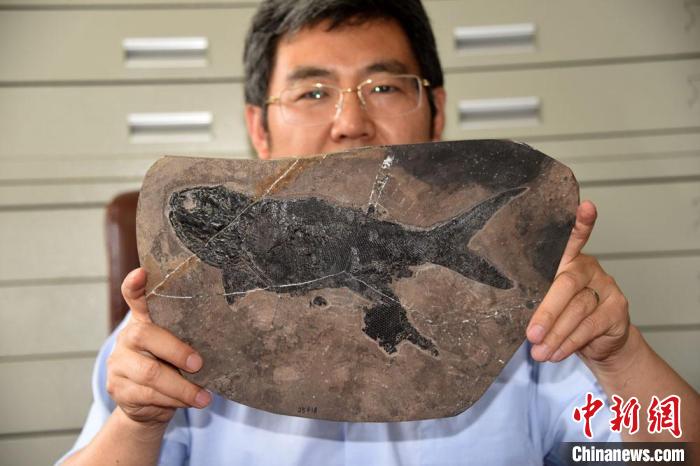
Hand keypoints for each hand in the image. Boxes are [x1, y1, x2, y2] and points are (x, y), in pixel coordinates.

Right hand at [106, 268, 210, 426]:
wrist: (145, 404)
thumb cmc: (169, 366)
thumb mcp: (179, 345)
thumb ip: (188, 333)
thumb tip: (225, 327)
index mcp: (143, 320)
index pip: (134, 297)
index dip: (135, 285)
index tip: (142, 273)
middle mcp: (127, 337)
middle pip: (146, 336)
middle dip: (177, 351)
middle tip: (199, 364)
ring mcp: (118, 363)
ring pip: (150, 373)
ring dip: (182, 387)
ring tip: (204, 397)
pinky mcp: (117, 388)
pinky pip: (148, 395)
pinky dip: (173, 401)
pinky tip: (188, 403)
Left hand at [526, 201, 631, 364]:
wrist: (599, 343)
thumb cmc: (563, 315)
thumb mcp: (547, 302)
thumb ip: (537, 300)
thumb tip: (510, 314)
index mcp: (568, 260)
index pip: (572, 239)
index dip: (579, 223)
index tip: (585, 207)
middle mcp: (588, 268)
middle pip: (566, 284)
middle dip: (546, 312)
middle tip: (531, 334)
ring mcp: (606, 287)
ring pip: (577, 310)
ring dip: (555, 334)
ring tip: (539, 352)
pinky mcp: (617, 309)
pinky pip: (589, 327)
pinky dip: (569, 343)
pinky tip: (556, 353)